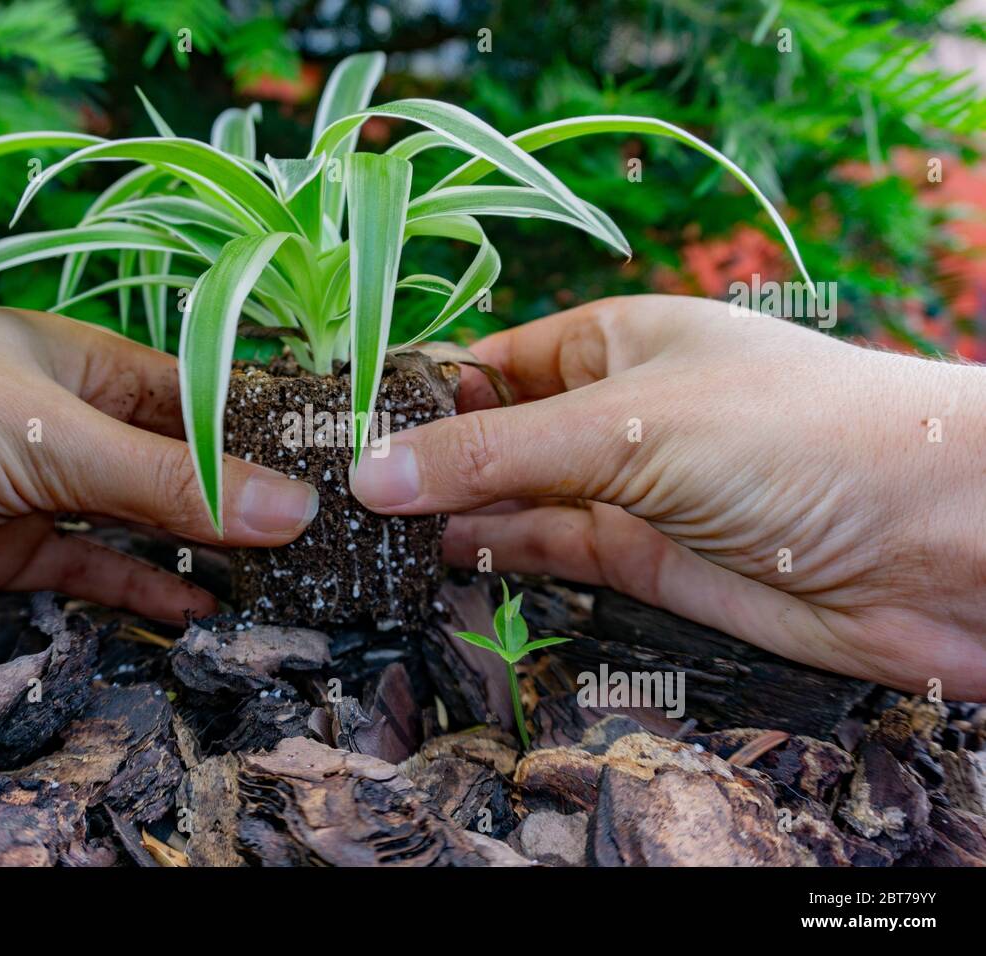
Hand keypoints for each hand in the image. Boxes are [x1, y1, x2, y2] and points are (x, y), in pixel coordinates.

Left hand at [0, 305, 317, 621]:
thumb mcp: (46, 437)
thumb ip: (168, 482)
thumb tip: (296, 510)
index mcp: (79, 357)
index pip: (199, 390)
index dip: (267, 427)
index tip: (343, 469)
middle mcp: (62, 419)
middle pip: (174, 460)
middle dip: (246, 498)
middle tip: (334, 539)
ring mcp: (30, 489)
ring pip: (138, 523)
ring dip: (203, 552)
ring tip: (289, 583)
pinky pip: (88, 570)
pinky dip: (142, 591)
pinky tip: (201, 611)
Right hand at [353, 295, 985, 697]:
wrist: (933, 542)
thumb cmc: (794, 435)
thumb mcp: (626, 425)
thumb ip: (494, 453)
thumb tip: (367, 472)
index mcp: (610, 341)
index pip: (486, 359)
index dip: (413, 391)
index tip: (333, 428)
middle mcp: (612, 412)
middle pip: (491, 434)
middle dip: (419, 462)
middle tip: (326, 494)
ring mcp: (625, 490)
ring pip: (511, 501)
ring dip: (445, 517)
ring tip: (359, 536)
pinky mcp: (642, 563)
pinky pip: (546, 555)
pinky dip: (491, 559)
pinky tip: (432, 561)